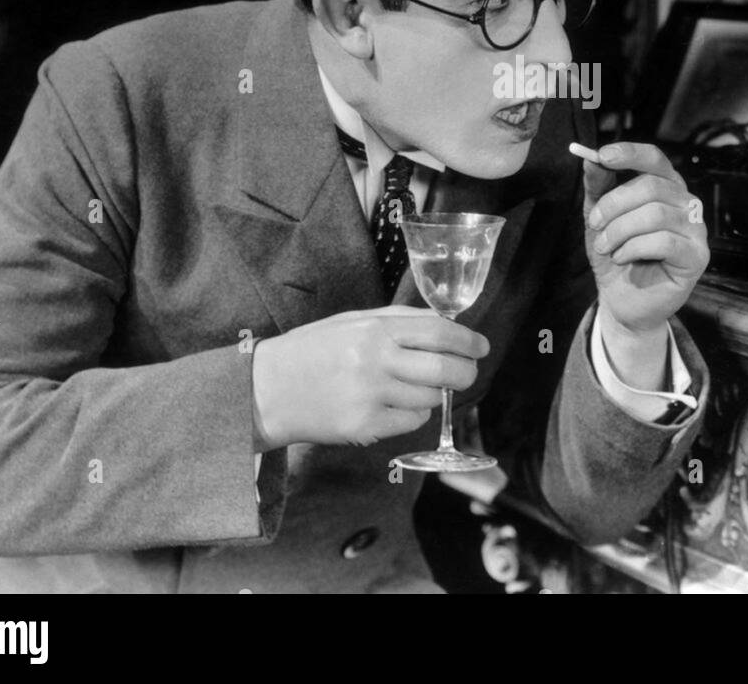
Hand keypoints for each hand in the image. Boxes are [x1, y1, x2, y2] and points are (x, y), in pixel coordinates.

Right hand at [251, 306, 489, 449]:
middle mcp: (375, 360)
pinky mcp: (364, 427)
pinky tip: (392, 406)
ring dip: (432, 394)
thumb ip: (398, 320)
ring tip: (411, 387)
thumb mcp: (352, 321)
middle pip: (445, 368)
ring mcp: (370, 396)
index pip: (440, 332)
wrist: (266, 390)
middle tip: (466, 372)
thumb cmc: (312, 351)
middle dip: (465, 372)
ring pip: (430, 399)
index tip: (481, 347)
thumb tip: (445, 326)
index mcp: (374, 328)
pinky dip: (411, 415)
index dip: (468, 341)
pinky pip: (410, 423)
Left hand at [581, 142, 709, 339]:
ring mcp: (696, 229)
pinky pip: (664, 241)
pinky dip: (634, 248)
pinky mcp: (697, 256)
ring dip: (620, 230)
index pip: (654, 159)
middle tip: (594, 224)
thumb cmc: (615, 254)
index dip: (630, 153)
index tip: (602, 156)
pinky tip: (623, 258)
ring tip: (606, 247)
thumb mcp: (598, 218)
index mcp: (665, 187)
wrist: (622, 300)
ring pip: (656, 214)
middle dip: (614, 204)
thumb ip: (598, 188)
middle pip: (651, 186)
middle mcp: (686, 203)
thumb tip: (591, 159)